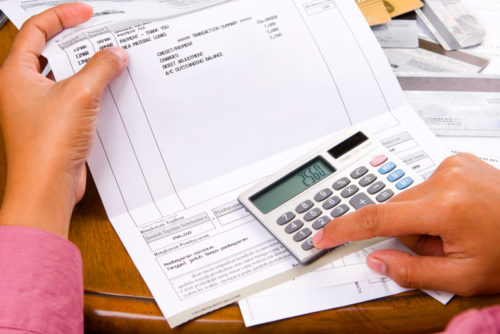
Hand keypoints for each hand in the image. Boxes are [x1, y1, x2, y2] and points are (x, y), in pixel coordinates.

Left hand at [0, 3, 127, 236]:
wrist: (47, 186)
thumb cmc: (48, 144)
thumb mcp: (80, 94)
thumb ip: (100, 68)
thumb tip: (115, 54)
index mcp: (14, 74)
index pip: (35, 31)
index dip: (61, 16)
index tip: (86, 13)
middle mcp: (22, 89)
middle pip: (49, 51)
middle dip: (76, 41)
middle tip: (101, 35)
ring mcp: (38, 107)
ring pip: (63, 76)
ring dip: (86, 68)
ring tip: (110, 60)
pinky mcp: (54, 123)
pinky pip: (73, 97)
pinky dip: (90, 90)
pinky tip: (109, 89)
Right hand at [313, 153, 499, 295]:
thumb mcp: (464, 277)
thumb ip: (412, 271)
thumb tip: (376, 258)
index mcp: (447, 208)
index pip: (377, 218)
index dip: (344, 229)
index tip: (323, 236)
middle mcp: (447, 178)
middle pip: (395, 209)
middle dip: (406, 231)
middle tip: (440, 246)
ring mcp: (452, 165)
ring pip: (408, 197)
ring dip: (419, 217)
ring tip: (454, 229)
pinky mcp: (456, 160)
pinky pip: (424, 185)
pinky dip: (430, 204)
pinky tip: (456, 214)